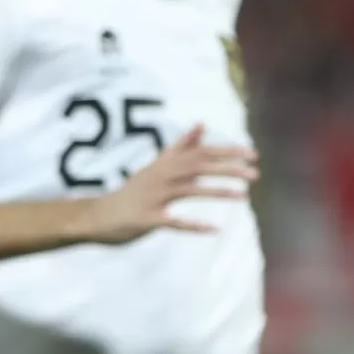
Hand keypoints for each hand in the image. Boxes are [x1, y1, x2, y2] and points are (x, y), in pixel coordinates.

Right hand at [82, 124, 255, 244]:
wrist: (98, 216)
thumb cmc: (133, 193)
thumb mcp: (156, 166)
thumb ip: (180, 147)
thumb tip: (202, 125)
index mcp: (165, 164)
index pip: (201, 151)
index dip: (227, 151)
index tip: (253, 154)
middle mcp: (160, 177)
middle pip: (198, 166)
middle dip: (228, 168)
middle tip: (255, 173)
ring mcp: (153, 198)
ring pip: (190, 190)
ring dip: (218, 191)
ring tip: (244, 195)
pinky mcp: (147, 219)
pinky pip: (173, 221)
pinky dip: (193, 225)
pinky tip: (214, 229)